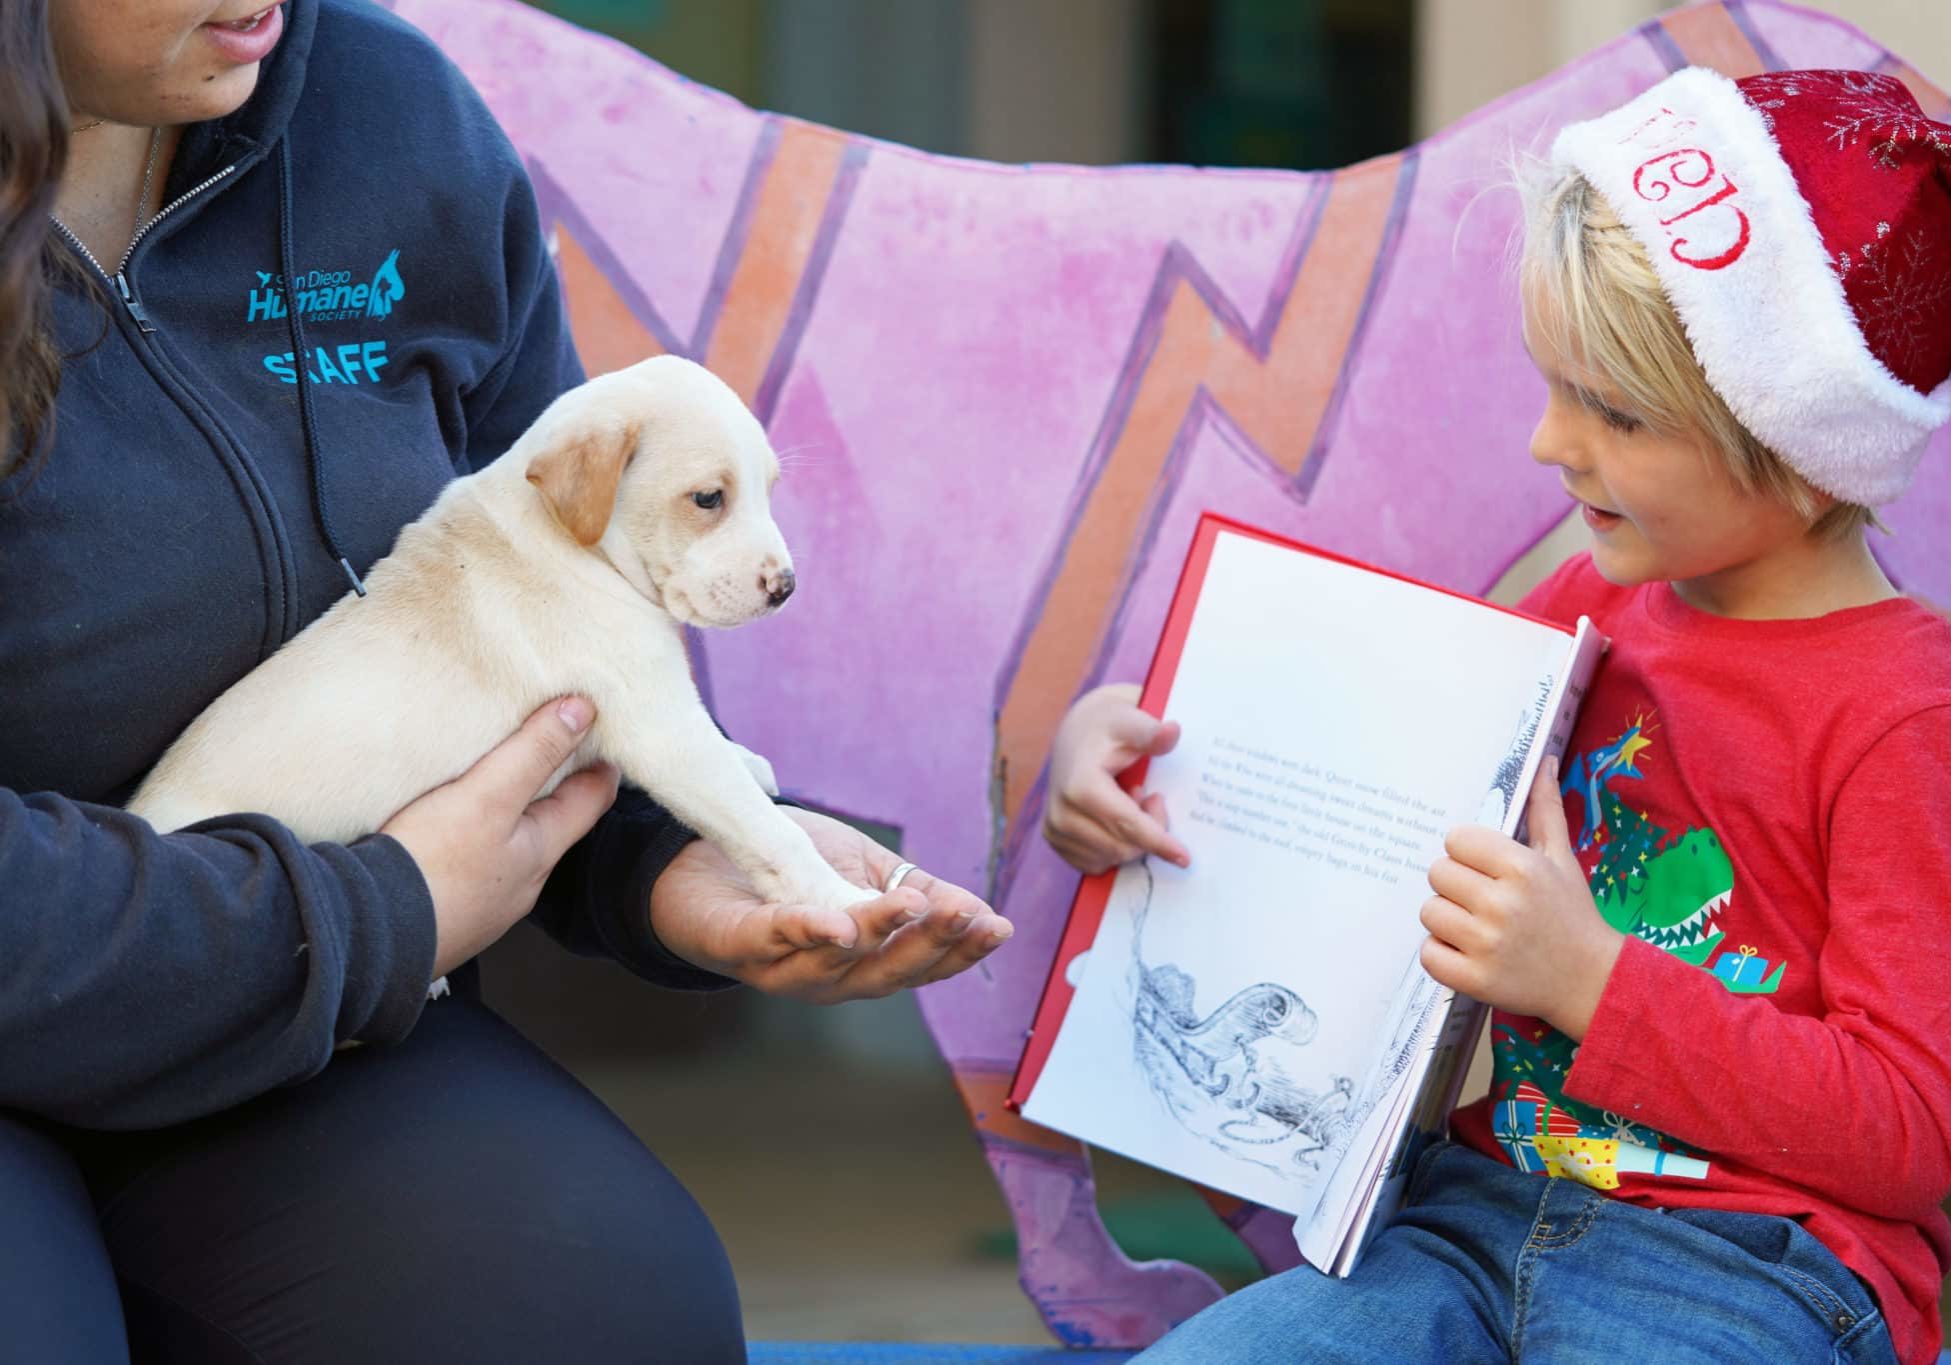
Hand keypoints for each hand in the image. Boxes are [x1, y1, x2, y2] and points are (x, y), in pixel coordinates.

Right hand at [383, 697, 618, 977]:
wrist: (364, 939)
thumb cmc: (432, 866)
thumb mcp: (488, 797)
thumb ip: (534, 754)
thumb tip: (583, 711)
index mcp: (541, 852)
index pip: (591, 800)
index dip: (601, 765)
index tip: (603, 734)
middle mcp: (521, 883)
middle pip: (552, 825)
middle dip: (555, 789)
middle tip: (551, 748)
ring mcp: (484, 904)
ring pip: (510, 849)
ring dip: (509, 817)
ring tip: (495, 784)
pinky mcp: (446, 914)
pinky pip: (471, 869)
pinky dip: (472, 843)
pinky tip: (449, 833)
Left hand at [649, 808, 1012, 1001]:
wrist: (696, 854)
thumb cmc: (783, 869)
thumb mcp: (861, 872)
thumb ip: (912, 893)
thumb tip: (982, 914)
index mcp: (863, 961)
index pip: (922, 965)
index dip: (960, 950)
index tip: (998, 928)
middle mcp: (827, 977)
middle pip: (888, 972)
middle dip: (930, 944)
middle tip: (963, 914)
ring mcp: (780, 967)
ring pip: (837, 962)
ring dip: (878, 935)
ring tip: (913, 907)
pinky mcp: (735, 945)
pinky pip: (773, 941)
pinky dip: (805, 932)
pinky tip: (836, 922)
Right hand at [1043, 682, 1189, 874]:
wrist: (1075, 734)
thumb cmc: (1107, 728)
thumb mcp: (1130, 722)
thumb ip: (1151, 732)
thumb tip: (1172, 732)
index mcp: (1080, 786)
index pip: (1127, 825)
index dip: (1159, 842)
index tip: (1184, 858)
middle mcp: (1061, 813)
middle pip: (1122, 847)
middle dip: (1149, 832)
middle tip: (1151, 797)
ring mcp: (1054, 830)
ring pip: (1111, 857)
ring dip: (1131, 839)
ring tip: (1129, 802)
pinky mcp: (1054, 840)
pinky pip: (1097, 862)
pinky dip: (1114, 847)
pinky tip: (1114, 819)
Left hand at [1417, 757, 1623, 1038]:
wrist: (1593, 982)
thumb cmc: (1573, 915)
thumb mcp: (1562, 859)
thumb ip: (1545, 810)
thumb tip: (1543, 760)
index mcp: (1522, 868)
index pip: (1456, 840)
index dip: (1467, 854)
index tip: (1486, 869)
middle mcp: (1502, 904)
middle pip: (1437, 874)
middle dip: (1457, 885)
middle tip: (1483, 900)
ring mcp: (1486, 944)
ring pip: (1429, 912)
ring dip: (1447, 919)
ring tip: (1478, 927)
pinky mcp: (1474, 980)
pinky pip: (1428, 953)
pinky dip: (1442, 954)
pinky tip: (1469, 952)